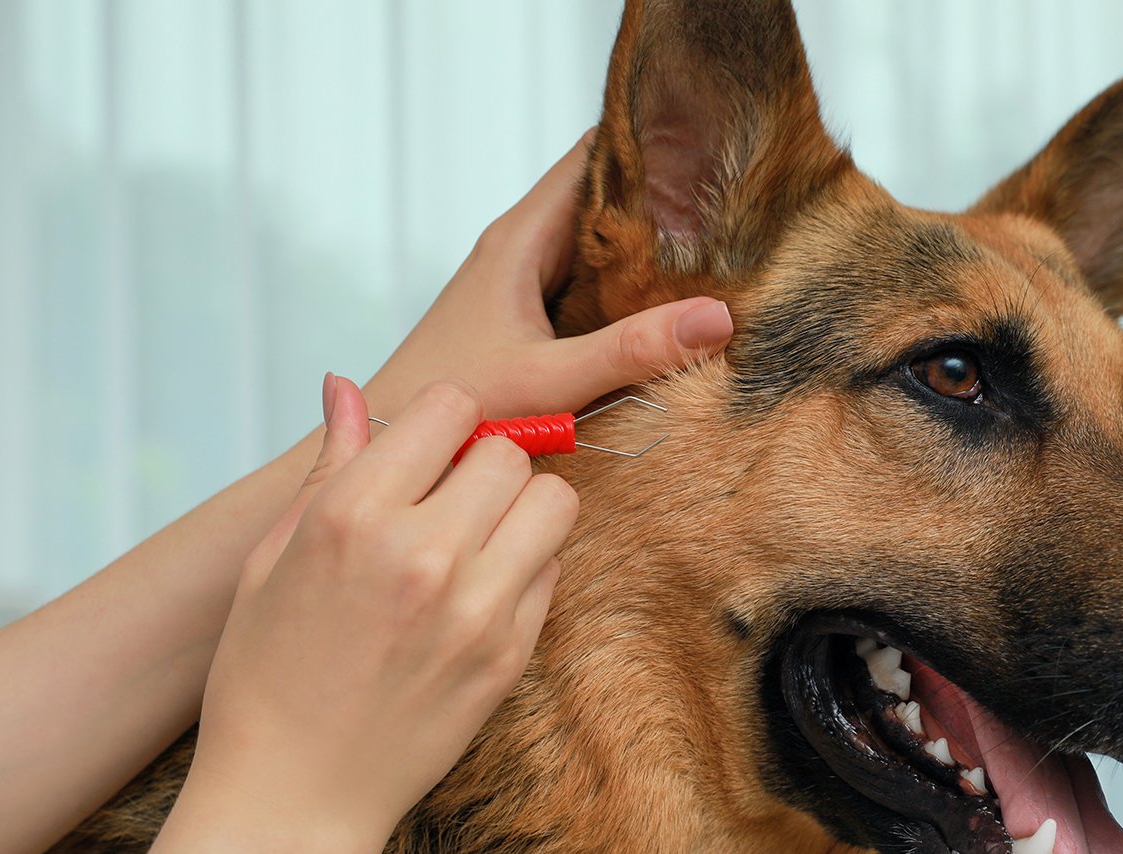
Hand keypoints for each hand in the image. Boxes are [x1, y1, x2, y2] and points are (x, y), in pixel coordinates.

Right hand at [188, 375, 574, 852]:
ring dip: (519, 507)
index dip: (441, 421)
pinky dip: (524, 567)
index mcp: (351, 517)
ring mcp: (476, 608)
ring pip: (552, 502)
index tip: (425, 451)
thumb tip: (345, 385)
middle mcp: (422, 554)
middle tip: (447, 500)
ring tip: (473, 539)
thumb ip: (327, 465)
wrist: (292, 797)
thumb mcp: (271, 559)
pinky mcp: (510, 655)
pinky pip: (553, 569)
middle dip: (482, 463)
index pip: (450, 406)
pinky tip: (475, 595)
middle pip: (508, 452)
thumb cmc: (264, 673)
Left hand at [361, 131, 733, 417]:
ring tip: (719, 247)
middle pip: (601, 195)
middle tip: (734, 206)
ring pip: (595, 240)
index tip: (709, 149)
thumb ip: (633, 351)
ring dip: (646, 243)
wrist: (389, 441)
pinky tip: (666, 303)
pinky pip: (586, 280)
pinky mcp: (523, 314)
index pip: (591, 154)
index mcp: (520, 238)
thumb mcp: (552, 380)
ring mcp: (520, 280)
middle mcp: (519, 247)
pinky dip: (626, 283)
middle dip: (661, 196)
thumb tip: (718, 318)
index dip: (647, 144)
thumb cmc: (456, 407)